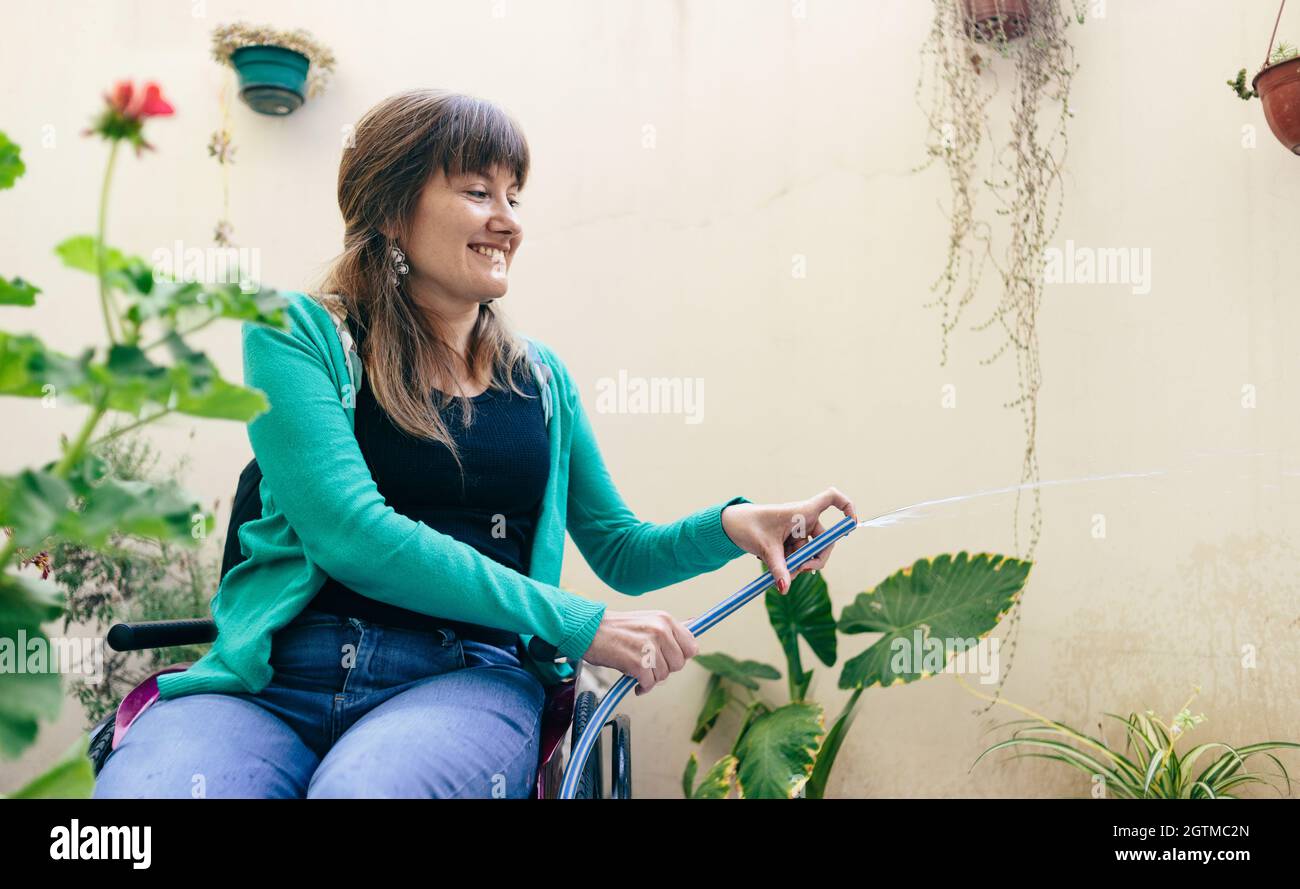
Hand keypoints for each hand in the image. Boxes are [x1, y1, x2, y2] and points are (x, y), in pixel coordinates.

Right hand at [583, 609, 700, 695]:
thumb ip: (668, 629)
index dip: (680, 657)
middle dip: (664, 669)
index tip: (668, 659)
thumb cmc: (615, 628)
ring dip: (651, 678)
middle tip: (649, 666)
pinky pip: (649, 684)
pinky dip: (642, 687)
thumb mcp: (647, 620)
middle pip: (678, 664)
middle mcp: (660, 631)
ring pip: (664, 676)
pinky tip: (634, 681)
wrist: (589, 631)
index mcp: (665, 620)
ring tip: (638, 670)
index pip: (691, 647)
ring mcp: (650, 647)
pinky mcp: (638, 663)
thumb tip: (696, 624)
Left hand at [720, 487, 858, 594]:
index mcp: (803, 511)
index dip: (847, 506)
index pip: (832, 499)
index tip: (851, 523)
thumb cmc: (748, 526)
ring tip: (778, 569)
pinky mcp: (791, 542)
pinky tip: (773, 564)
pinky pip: (798, 556)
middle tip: (802, 570)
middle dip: (815, 558)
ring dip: (798, 564)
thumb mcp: (766, 549)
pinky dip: (790, 564)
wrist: (731, 527)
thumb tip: (785, 588)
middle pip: (825, 540)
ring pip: (810, 553)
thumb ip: (779, 569)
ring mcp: (798, 531)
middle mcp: (804, 519)